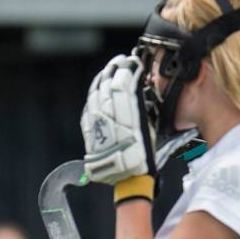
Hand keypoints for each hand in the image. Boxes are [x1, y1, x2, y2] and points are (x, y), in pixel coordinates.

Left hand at [81, 54, 155, 188]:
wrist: (123, 178)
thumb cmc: (143, 158)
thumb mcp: (150, 132)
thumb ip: (143, 111)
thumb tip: (140, 94)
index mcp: (127, 111)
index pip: (124, 83)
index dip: (128, 70)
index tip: (133, 61)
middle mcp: (108, 112)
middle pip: (108, 83)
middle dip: (115, 69)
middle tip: (121, 60)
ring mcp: (96, 118)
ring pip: (96, 91)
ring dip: (103, 78)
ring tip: (109, 70)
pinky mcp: (89, 126)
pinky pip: (90, 104)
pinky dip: (95, 93)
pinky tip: (97, 89)